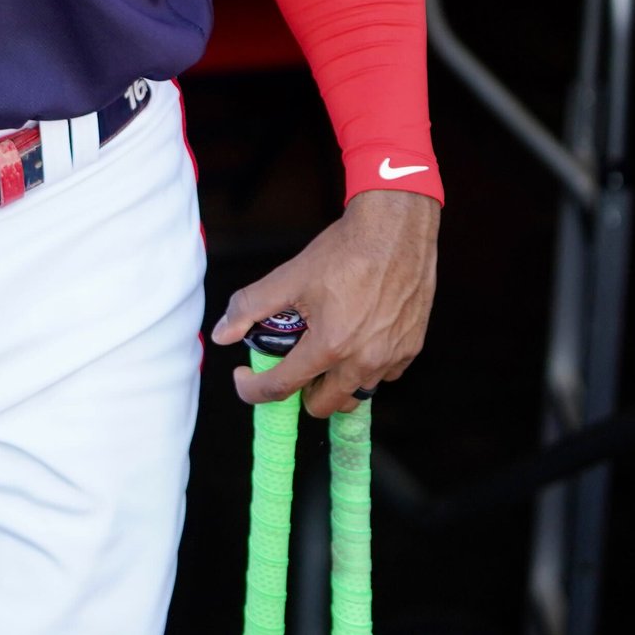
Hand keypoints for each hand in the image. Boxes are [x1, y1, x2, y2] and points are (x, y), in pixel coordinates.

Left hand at [208, 189, 439, 416]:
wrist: (396, 229)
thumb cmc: (345, 250)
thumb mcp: (289, 276)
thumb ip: (250, 307)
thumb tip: (222, 333)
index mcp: (329, 346)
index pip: (282, 387)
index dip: (254, 390)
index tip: (245, 380)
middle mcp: (363, 360)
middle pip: (324, 405)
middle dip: (302, 390)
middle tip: (294, 362)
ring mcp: (391, 358)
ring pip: (356, 394)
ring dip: (335, 383)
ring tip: (325, 351)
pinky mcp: (411, 349)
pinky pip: (384, 376)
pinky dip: (365, 368)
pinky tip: (356, 339)